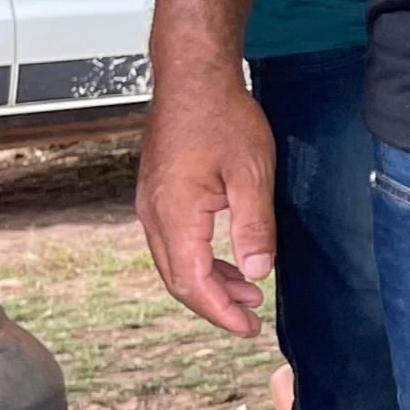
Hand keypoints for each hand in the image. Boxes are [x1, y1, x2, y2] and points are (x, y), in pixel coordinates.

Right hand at [138, 73, 277, 335]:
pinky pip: (175, 242)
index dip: (221, 311)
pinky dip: (202, 261)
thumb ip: (254, 227)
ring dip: (210, 283)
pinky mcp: (159, 195)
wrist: (193, 80)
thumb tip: (257, 273)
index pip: (193, 282)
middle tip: (251, 321)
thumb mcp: (252, 174)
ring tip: (250, 294)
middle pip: (179, 279)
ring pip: (175, 263)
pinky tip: (230, 263)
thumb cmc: (223, 118)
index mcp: (174, 214)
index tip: (249, 329)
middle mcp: (153, 215)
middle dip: (215, 305)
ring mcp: (152, 205)